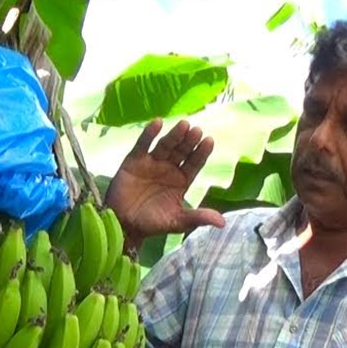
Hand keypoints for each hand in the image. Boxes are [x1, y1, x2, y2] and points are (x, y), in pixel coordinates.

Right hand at [104, 118, 225, 248]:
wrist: (123, 225)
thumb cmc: (152, 223)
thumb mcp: (177, 221)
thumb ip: (198, 217)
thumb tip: (223, 223)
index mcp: (181, 180)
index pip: (194, 163)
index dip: (201, 153)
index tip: (209, 141)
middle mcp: (169, 169)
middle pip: (182, 151)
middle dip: (189, 142)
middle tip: (197, 130)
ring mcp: (152, 163)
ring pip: (165, 145)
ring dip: (174, 135)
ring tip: (184, 125)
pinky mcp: (134, 160)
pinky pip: (143, 144)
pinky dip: (149, 134)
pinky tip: (158, 123)